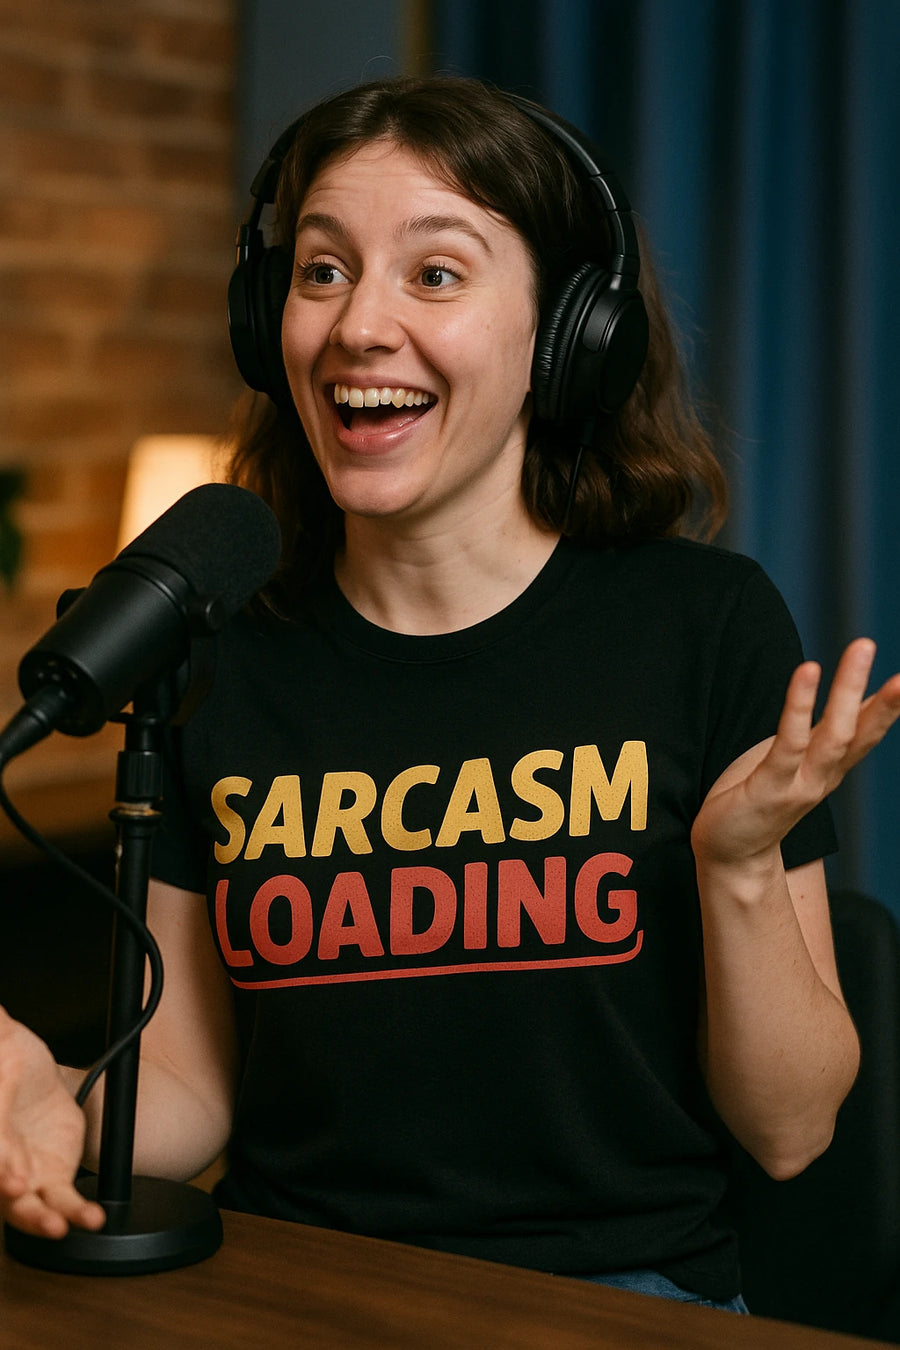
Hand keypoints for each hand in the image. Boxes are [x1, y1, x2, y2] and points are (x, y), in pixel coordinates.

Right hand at [0, 1007, 104, 1237]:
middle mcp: (0, 1162)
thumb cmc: (8, 1061)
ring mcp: (22, 1177)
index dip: (0, 1166)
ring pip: (26, 1208)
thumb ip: (3, 1037)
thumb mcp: (3, 1045)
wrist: (33, 1073)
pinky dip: (77, 1213)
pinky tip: (91, 1218)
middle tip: (19, 1191)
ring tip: (57, 1225)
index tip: (11, 1178)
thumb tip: (3, 1024)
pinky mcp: (51, 1180)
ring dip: (40, 1220)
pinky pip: (63, 1203)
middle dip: (10, 1200)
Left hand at [692, 638, 899, 867]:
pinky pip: (789, 743)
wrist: (730, 855)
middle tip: (892, 661)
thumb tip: (840, 702)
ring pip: (834, 734)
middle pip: (860, 731)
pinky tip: (809, 671)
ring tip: (863, 647)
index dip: (886, 706)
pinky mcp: (770, 788)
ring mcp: (800, 784)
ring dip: (849, 690)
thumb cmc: (758, 798)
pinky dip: (799, 705)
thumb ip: (816, 734)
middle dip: (884, 697)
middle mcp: (824, 777)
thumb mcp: (794, 760)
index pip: (867, 732)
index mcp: (830, 768)